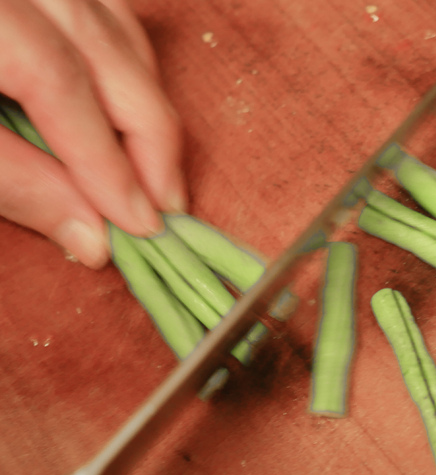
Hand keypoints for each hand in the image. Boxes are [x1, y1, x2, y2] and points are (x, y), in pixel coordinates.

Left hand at [0, 0, 184, 268]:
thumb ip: (11, 180)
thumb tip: (93, 236)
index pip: (61, 84)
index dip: (107, 161)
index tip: (140, 224)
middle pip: (109, 50)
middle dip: (149, 136)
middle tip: (166, 208)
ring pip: (116, 26)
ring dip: (143, 99)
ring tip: (151, 168)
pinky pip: (103, 11)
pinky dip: (122, 60)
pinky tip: (122, 106)